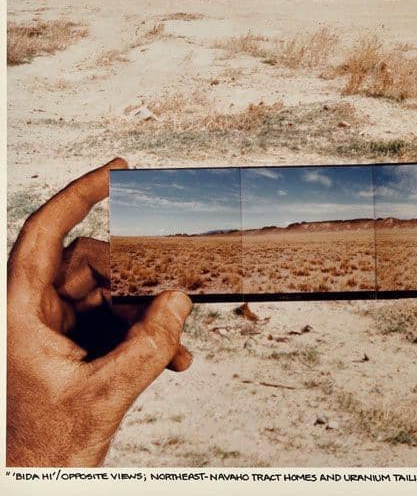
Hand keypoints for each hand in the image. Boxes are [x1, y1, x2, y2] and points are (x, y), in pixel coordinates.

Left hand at [7, 158, 193, 466]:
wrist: (41, 481)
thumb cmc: (48, 448)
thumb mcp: (108, 391)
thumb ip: (150, 342)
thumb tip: (179, 299)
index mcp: (19, 315)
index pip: (45, 233)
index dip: (80, 194)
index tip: (117, 171)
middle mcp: (31, 315)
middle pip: (90, 264)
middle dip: (136, 278)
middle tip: (170, 292)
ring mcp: (51, 331)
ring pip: (108, 293)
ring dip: (145, 313)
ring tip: (172, 343)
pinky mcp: (70, 348)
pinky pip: (115, 321)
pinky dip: (143, 334)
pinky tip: (172, 359)